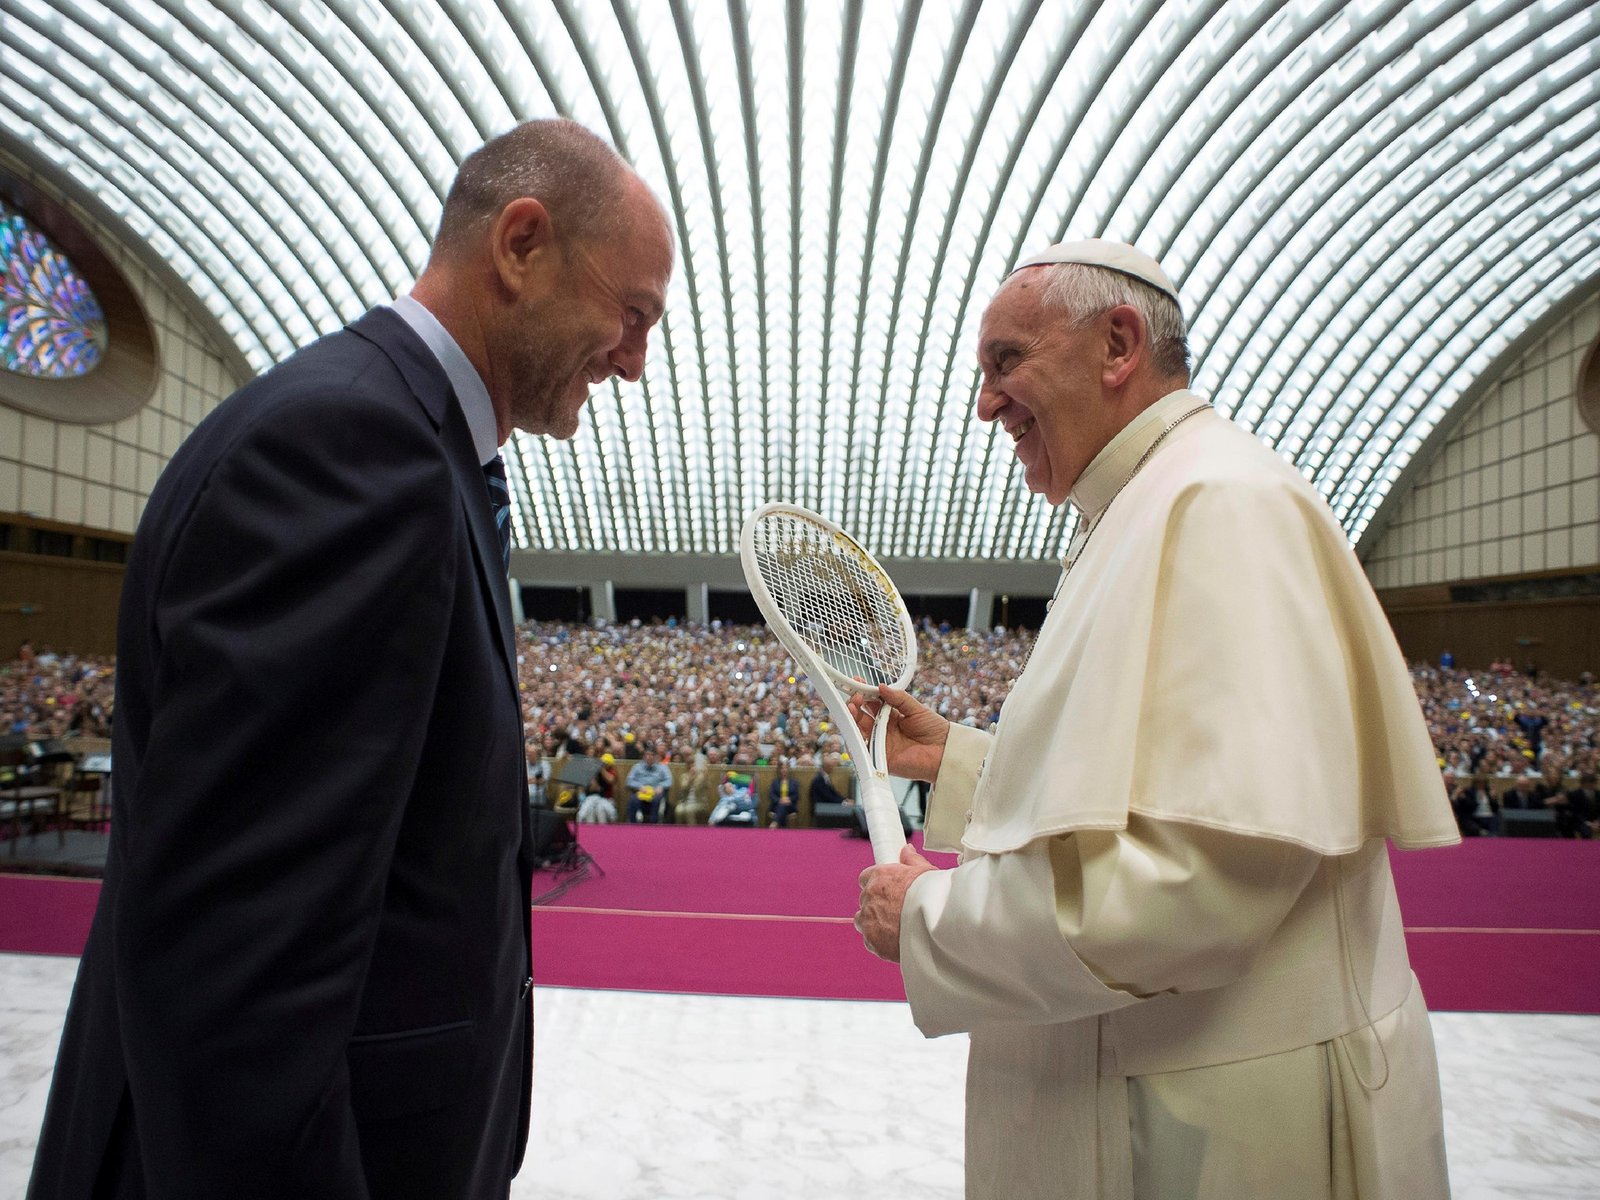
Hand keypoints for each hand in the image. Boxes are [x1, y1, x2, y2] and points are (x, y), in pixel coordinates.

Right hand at [846, 685, 949, 782]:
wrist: (946, 751)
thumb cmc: (935, 731)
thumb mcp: (916, 709)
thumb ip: (899, 698)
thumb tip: (881, 687)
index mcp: (892, 718)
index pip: (872, 704)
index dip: (864, 694)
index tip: (857, 682)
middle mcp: (883, 731)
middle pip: (862, 717)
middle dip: (855, 705)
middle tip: (855, 696)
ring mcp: (881, 744)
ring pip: (859, 731)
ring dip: (852, 719)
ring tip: (853, 707)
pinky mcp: (881, 759)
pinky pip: (862, 750)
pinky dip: (854, 740)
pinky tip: (853, 727)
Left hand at [854, 843, 936, 962]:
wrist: (935, 924)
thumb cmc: (932, 895)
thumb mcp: (926, 871)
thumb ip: (912, 860)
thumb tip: (906, 850)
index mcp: (880, 876)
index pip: (865, 877)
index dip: (875, 884)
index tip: (885, 890)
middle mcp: (869, 896)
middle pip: (865, 899)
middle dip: (876, 904)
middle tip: (894, 910)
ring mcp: (868, 920)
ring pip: (862, 920)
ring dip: (872, 922)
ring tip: (892, 927)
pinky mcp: (872, 941)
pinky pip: (869, 940)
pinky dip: (878, 940)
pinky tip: (894, 940)